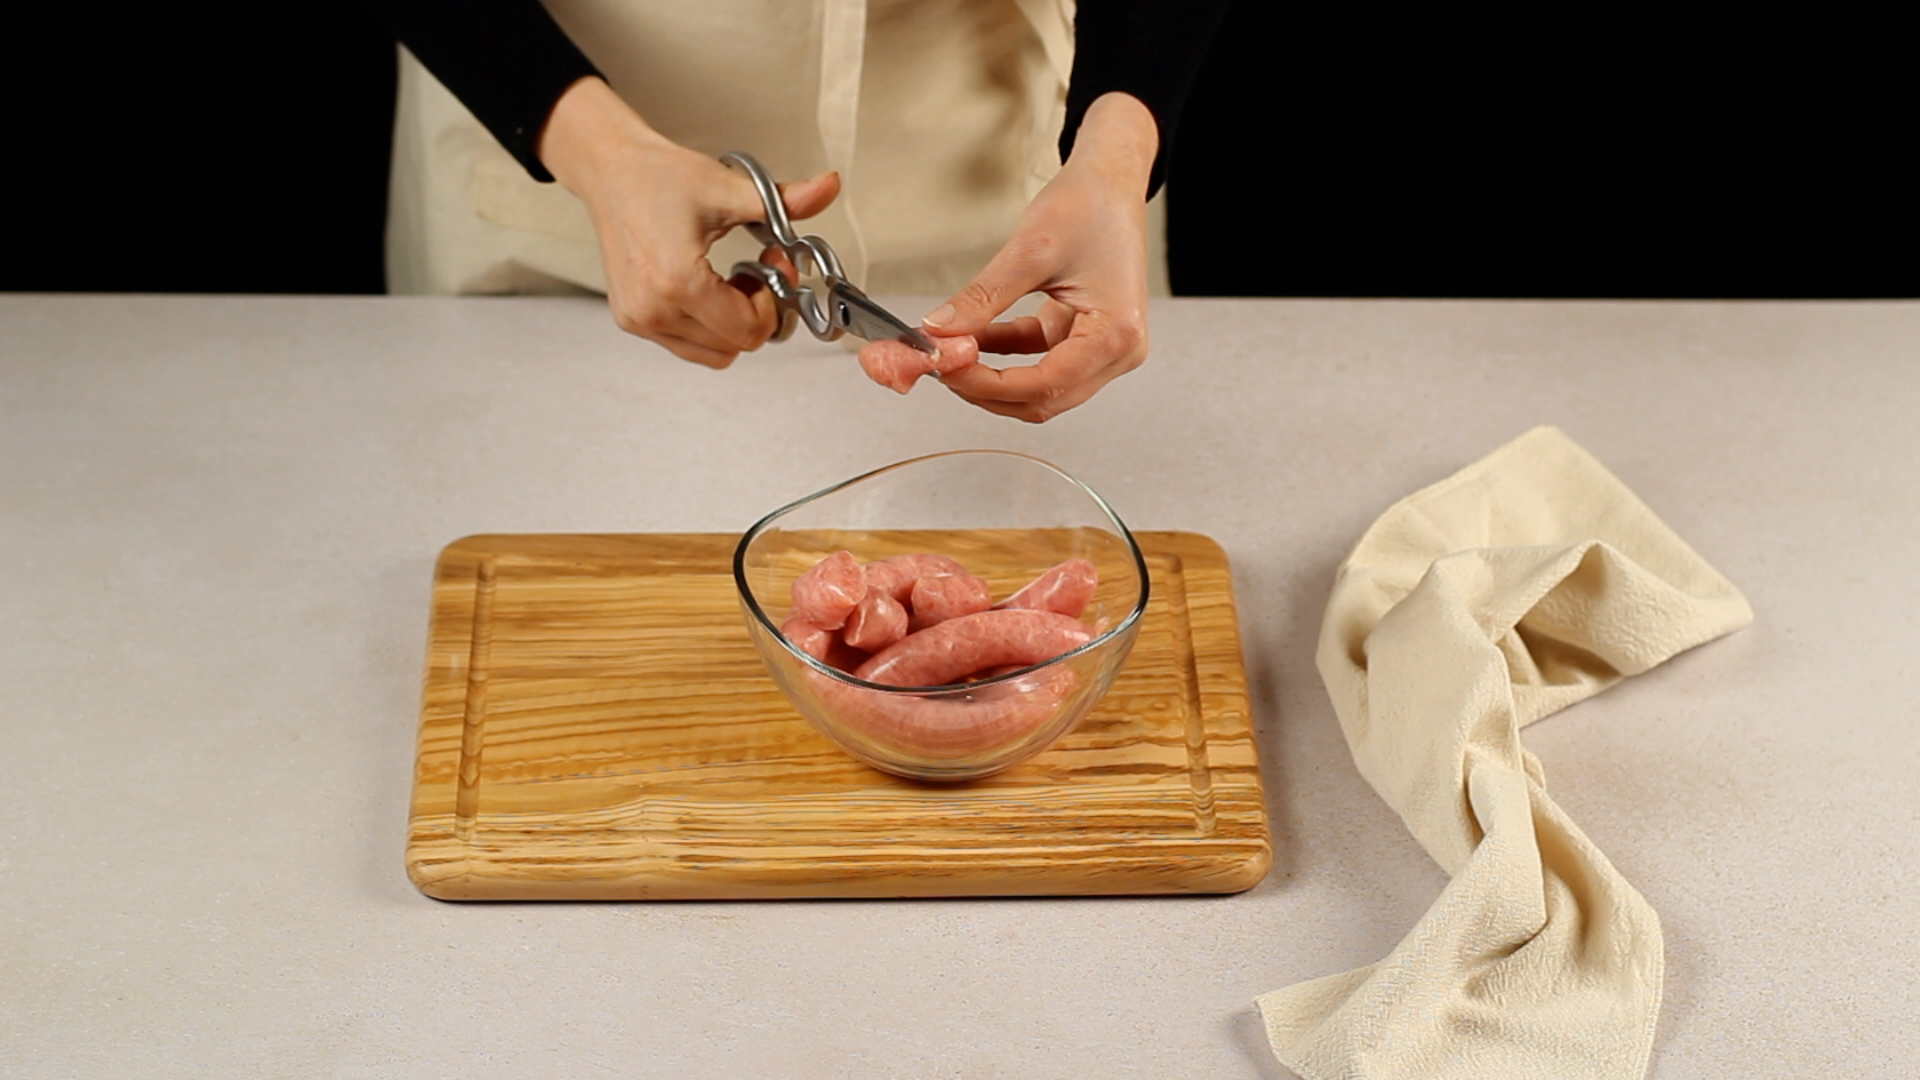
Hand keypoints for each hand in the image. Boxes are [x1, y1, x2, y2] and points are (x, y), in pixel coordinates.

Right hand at [538, 77, 840, 367]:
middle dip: (758, 313)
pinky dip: (708, 326)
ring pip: (713, 353)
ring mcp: (639, 319)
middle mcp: (653, 309)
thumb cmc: (659, 176)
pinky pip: (687, 345)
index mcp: (678, 281)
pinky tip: (708, 288)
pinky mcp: (631, 320)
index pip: (748, 331)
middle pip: (735, 346)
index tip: (774, 264)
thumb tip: (829, 187)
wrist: (610, 171)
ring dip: (733, 325)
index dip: (773, 304)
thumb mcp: (729, 188)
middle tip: (759, 270)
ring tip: (731, 281)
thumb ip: (785, 201)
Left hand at [920, 92, 1158, 420]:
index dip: (987, 384)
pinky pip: (1039, 361)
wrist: (1110, 180)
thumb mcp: (1029, 251)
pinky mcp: (1087, 338)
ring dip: (992, 377)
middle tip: (940, 366)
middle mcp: (1119, 350)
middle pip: (1044, 399)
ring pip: (1040, 388)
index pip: (1045, 385)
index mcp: (1116, 333)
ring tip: (951, 353)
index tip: (946, 367)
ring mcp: (1105, 348)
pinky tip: (973, 338)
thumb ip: (982, 298)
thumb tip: (939, 330)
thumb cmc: (1090, 204)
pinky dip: (1004, 357)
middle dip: (986, 388)